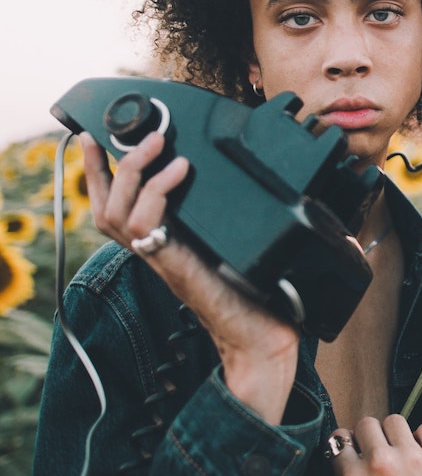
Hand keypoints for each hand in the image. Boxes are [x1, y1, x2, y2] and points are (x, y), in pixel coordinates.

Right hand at [81, 131, 299, 420]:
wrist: (264, 342)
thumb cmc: (260, 300)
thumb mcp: (240, 247)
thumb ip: (233, 220)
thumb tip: (255, 181)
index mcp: (165, 247)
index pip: (116, 209)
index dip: (102, 175)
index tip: (102, 138)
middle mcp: (157, 255)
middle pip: (104, 209)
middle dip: (109, 165)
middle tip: (139, 133)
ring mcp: (163, 263)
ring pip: (115, 214)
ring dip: (134, 171)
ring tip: (159, 145)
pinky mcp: (176, 269)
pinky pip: (144, 226)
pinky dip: (158, 192)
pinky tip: (180, 171)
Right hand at [324, 415, 421, 475]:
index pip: (338, 439)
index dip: (346, 447)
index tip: (355, 456)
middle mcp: (379, 462)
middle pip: (366, 423)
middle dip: (371, 437)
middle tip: (381, 456)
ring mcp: (411, 456)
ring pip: (395, 420)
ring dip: (397, 435)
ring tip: (403, 456)